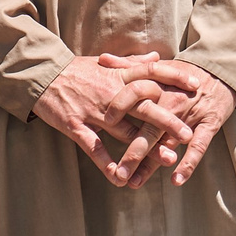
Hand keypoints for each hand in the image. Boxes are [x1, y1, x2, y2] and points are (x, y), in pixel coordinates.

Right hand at [31, 55, 189, 187]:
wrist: (39, 74)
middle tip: (187, 134)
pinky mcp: (74, 125)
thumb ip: (132, 63)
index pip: (150, 73)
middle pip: (143, 105)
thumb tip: (156, 58)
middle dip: (167, 120)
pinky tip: (120, 178)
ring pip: (123, 130)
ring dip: (146, 147)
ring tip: (167, 160)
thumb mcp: (104, 63)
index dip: (173, 78)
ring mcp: (92, 111)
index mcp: (116, 76)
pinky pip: (93, 147)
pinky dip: (106, 163)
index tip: (196, 86)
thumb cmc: (74, 70)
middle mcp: (108, 93)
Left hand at [99, 55, 235, 184]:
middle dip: (132, 153)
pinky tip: (176, 180)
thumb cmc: (182, 74)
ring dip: (151, 164)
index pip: (133, 96)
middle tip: (117, 172)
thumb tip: (102, 59)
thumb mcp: (157, 67)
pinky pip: (198, 147)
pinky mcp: (209, 124)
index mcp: (157, 86)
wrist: (220, 72)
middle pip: (148, 129)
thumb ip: (128, 65)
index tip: (102, 123)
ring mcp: (190, 115)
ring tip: (134, 181)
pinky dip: (188, 164)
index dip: (118, 108)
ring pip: (168, 143)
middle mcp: (171, 101)